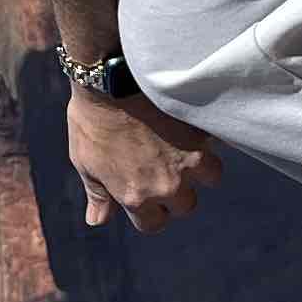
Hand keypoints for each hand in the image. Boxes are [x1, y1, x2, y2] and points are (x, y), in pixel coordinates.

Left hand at [70, 85, 221, 231]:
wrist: (111, 77)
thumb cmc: (92, 120)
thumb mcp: (85, 161)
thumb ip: (98, 195)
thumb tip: (97, 220)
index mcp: (136, 196)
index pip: (153, 224)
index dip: (148, 211)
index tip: (143, 195)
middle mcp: (167, 184)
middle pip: (185, 206)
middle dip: (176, 194)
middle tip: (163, 171)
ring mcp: (188, 159)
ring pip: (210, 176)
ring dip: (200, 168)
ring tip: (185, 150)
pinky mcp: (202, 132)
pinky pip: (217, 142)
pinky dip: (209, 137)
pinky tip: (193, 126)